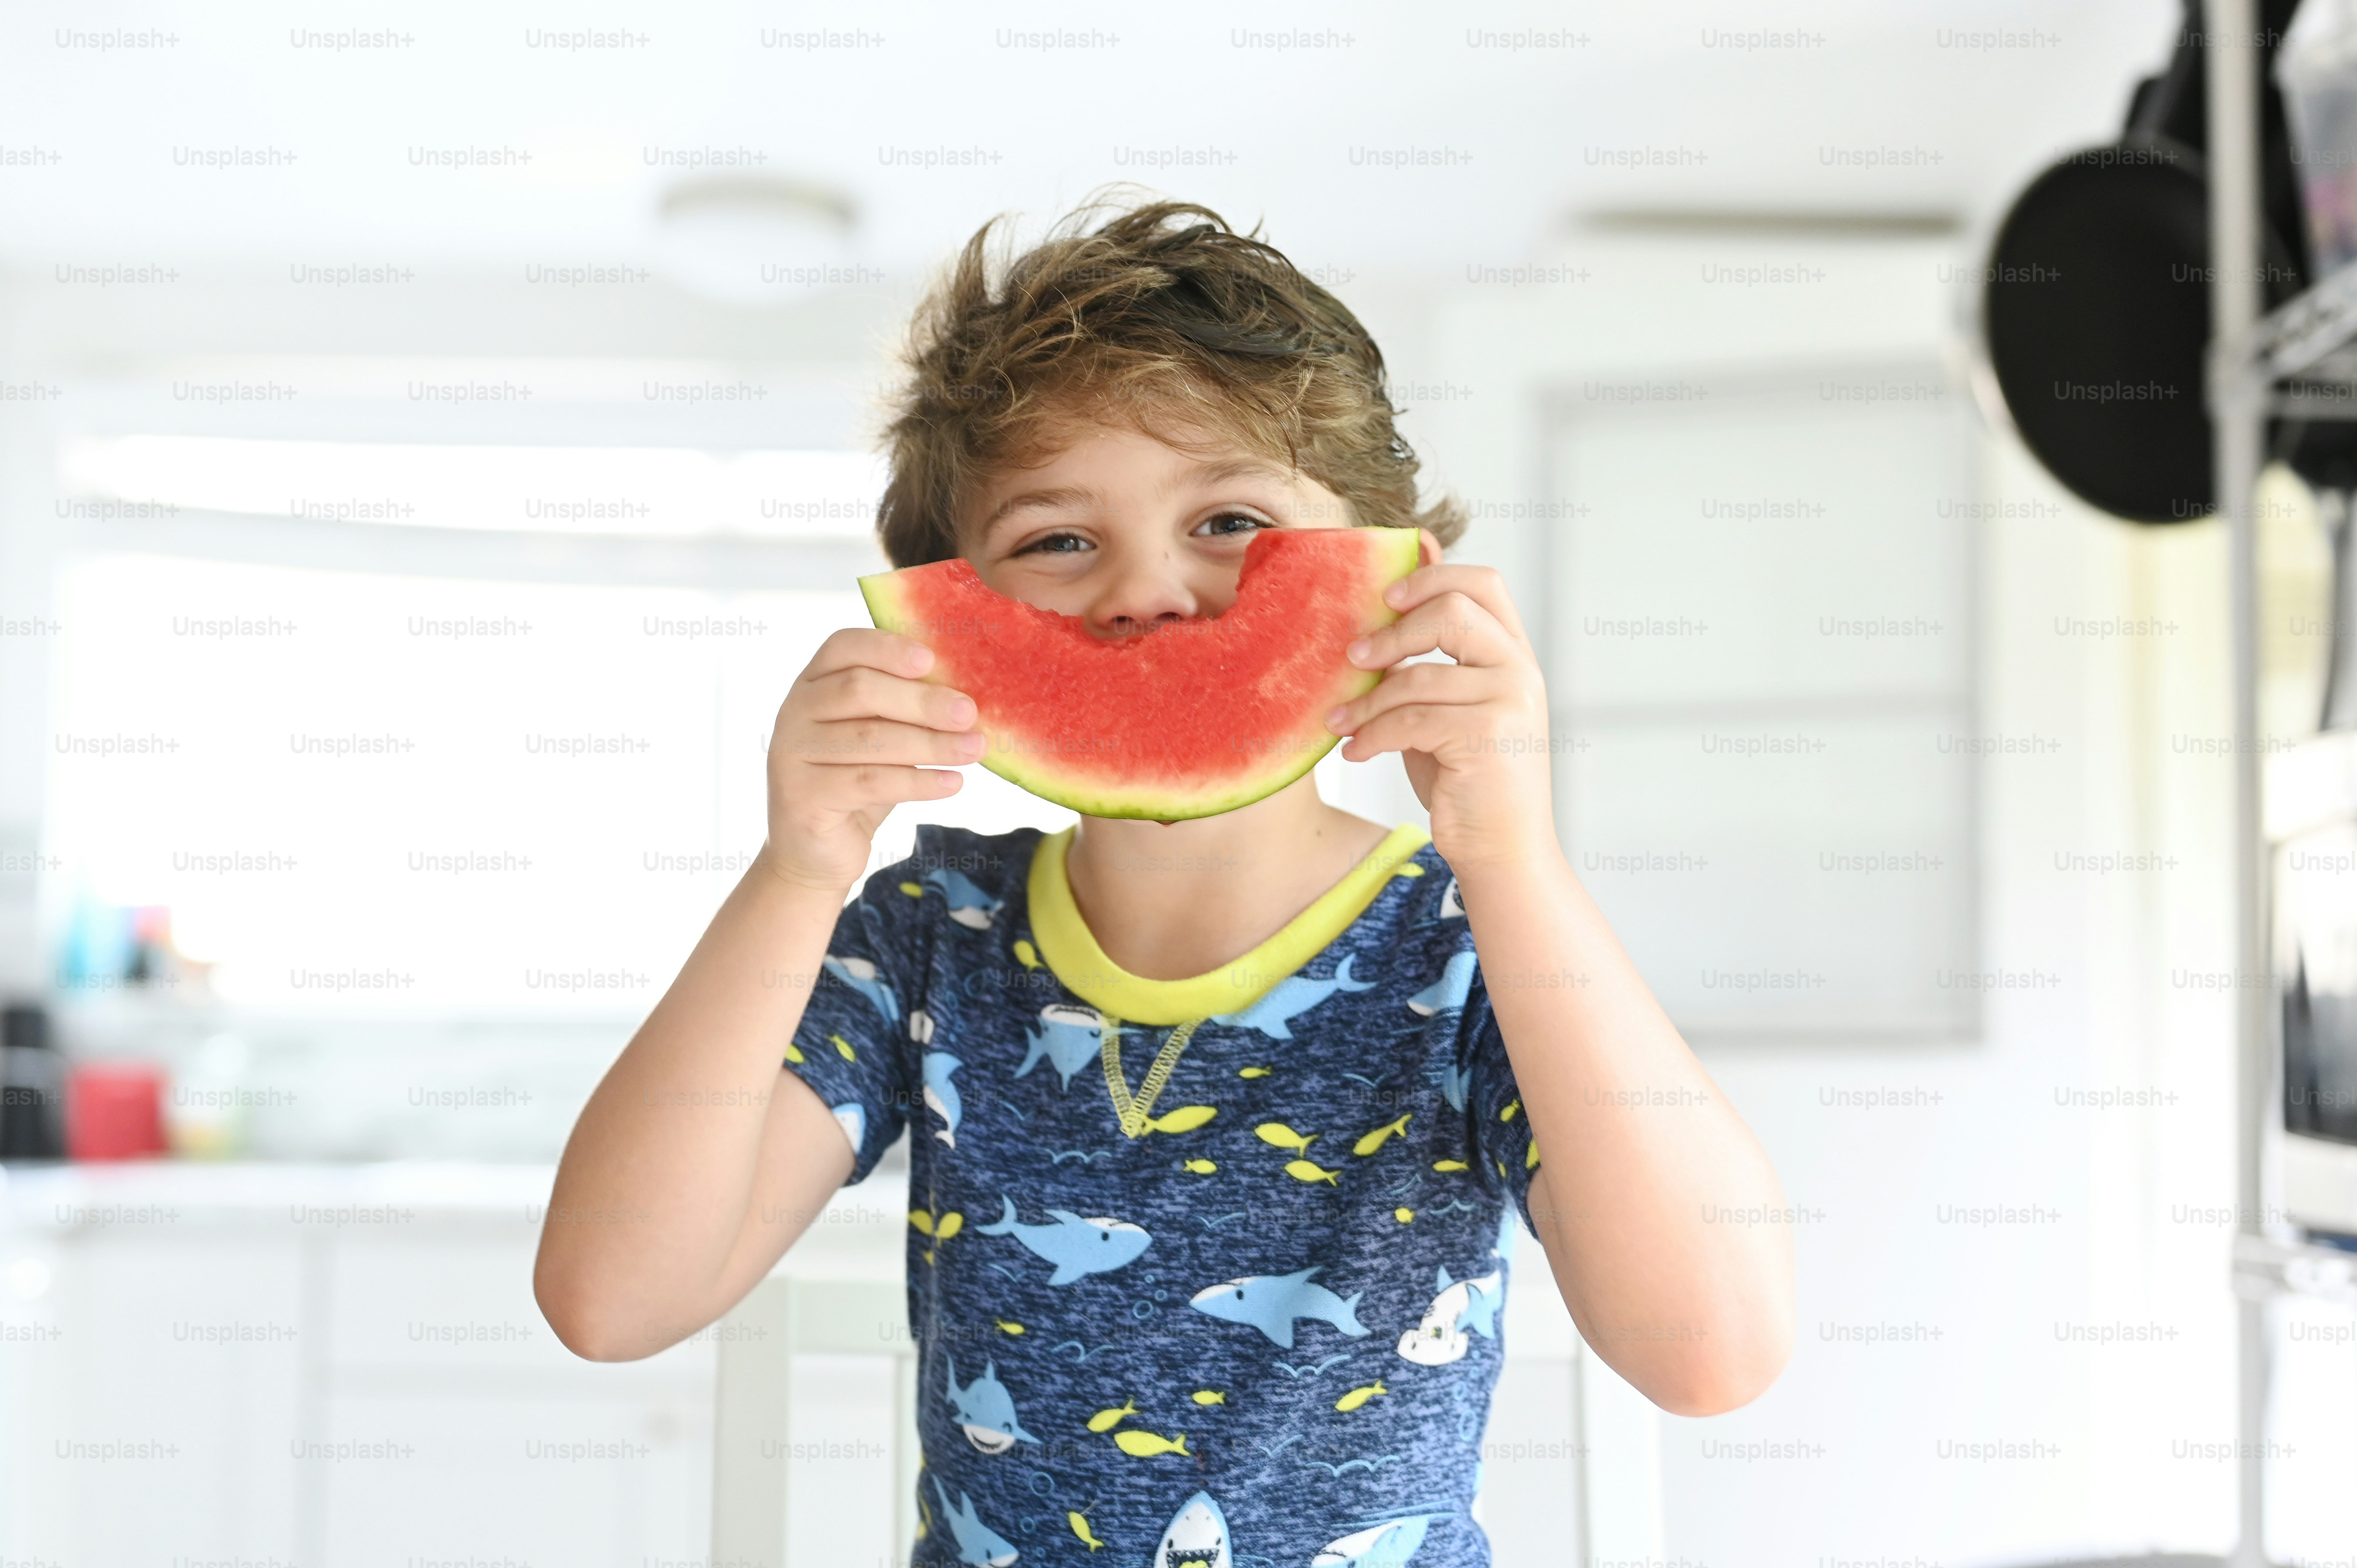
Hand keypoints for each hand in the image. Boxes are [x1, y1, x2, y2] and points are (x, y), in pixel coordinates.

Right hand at [761, 629, 983, 892]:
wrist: (816, 852)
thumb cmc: (856, 783)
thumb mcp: (877, 737)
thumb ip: (901, 711)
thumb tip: (966, 695)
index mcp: (812, 684)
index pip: (843, 646)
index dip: (887, 647)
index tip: (932, 660)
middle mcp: (794, 712)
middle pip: (860, 690)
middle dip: (922, 701)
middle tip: (969, 713)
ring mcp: (791, 754)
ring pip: (870, 739)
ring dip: (930, 744)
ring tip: (974, 749)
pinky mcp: (801, 797)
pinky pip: (870, 783)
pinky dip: (918, 783)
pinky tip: (953, 783)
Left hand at [1324, 532, 1559, 871]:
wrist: (1503, 849)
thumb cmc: (1467, 779)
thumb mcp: (1446, 709)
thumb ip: (1426, 663)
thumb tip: (1382, 610)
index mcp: (1513, 653)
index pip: (1482, 583)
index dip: (1432, 575)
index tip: (1386, 596)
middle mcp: (1520, 669)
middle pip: (1452, 610)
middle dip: (1392, 633)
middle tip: (1354, 658)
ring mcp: (1510, 701)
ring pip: (1420, 676)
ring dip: (1367, 701)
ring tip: (1340, 722)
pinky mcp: (1488, 737)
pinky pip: (1411, 720)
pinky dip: (1372, 735)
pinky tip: (1356, 751)